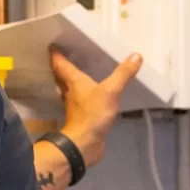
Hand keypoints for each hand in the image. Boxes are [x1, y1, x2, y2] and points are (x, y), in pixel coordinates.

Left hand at [50, 48, 142, 168]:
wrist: (84, 145)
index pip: (60, 64)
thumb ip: (122, 74)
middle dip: (60, 66)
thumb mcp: (110, 91)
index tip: (52, 44)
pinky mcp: (80, 118)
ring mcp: (74, 106)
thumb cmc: (92, 114)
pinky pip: (77, 101)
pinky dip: (79, 95)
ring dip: (68, 81)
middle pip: (61, 76)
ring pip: (67, 89)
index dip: (56, 54)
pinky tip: (88, 96)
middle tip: (64, 56)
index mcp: (73, 81)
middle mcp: (70, 91)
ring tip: (76, 73)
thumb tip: (136, 55)